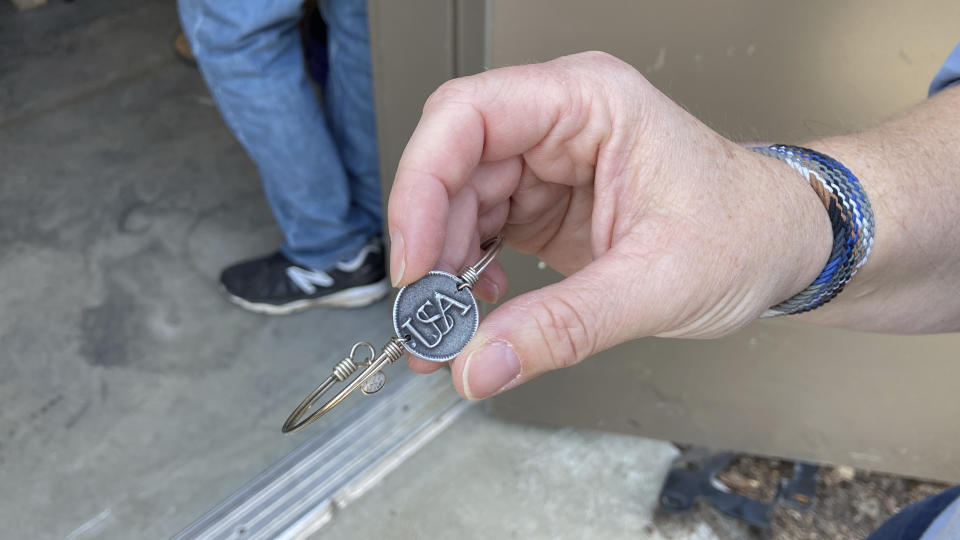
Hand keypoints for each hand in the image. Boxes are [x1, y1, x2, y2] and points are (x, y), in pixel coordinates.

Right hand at [388, 51, 830, 398]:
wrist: (781, 249)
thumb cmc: (747, 231)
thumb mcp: (657, 284)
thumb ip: (563, 326)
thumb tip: (478, 362)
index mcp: (589, 102)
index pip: (468, 115)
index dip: (421, 184)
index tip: (414, 260)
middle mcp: (560, 123)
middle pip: (452, 165)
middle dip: (429, 243)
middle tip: (425, 314)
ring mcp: (548, 164)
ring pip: (457, 204)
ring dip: (442, 269)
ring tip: (445, 329)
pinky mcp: (544, 206)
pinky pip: (479, 233)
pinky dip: (468, 278)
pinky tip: (483, 312)